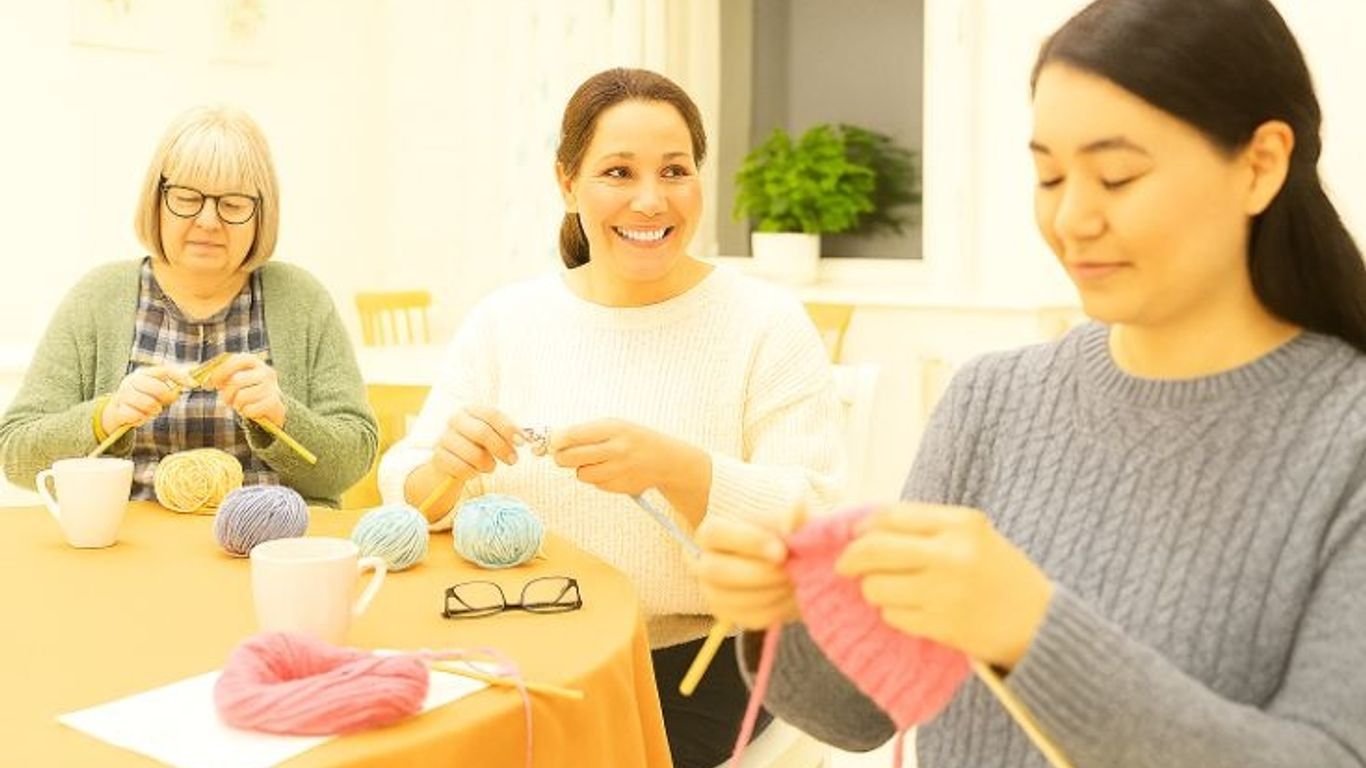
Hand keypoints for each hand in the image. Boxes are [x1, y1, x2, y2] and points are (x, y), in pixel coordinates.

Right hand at [102, 364, 197, 433]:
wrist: (117, 409)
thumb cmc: (143, 396)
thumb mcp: (158, 385)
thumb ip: (175, 378)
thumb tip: (196, 373)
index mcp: (144, 373)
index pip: (166, 370)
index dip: (182, 376)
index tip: (194, 384)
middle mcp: (132, 380)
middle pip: (159, 389)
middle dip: (166, 398)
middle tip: (162, 403)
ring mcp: (123, 394)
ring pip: (148, 404)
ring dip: (153, 410)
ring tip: (152, 410)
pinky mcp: (118, 409)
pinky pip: (135, 416)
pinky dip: (141, 419)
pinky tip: (140, 417)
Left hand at [203, 354, 286, 427]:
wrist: (271, 407)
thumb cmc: (247, 390)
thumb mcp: (234, 379)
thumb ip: (219, 375)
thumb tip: (197, 377)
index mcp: (254, 362)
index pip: (236, 360)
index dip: (221, 372)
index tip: (210, 384)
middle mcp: (266, 371)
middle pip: (236, 381)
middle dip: (226, 394)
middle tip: (226, 400)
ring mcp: (272, 387)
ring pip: (241, 397)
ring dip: (236, 404)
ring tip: (240, 405)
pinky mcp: (274, 402)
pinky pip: (250, 409)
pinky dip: (246, 413)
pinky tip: (250, 410)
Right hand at [429, 404, 522, 485]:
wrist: (450, 462)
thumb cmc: (477, 445)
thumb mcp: (492, 434)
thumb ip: (506, 433)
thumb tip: (523, 438)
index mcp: (471, 409)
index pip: (492, 414)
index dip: (508, 429)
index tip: (521, 442)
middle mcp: (456, 420)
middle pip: (482, 432)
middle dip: (501, 448)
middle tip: (513, 460)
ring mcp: (445, 438)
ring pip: (474, 454)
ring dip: (488, 465)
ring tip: (490, 466)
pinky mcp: (439, 457)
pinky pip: (462, 469)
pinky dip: (473, 473)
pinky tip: (474, 471)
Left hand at [549, 418, 699, 496]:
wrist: (664, 459)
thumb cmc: (632, 438)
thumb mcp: (615, 426)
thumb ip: (587, 432)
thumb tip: (555, 442)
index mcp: (614, 429)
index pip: (574, 435)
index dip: (558, 440)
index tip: (553, 442)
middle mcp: (617, 449)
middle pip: (572, 457)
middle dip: (561, 457)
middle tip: (561, 456)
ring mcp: (619, 470)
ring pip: (582, 474)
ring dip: (582, 469)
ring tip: (594, 461)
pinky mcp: (620, 486)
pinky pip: (596, 484)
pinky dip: (597, 478)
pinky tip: (610, 470)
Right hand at [693, 506, 804, 628]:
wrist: (790, 563)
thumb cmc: (783, 534)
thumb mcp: (788, 519)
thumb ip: (791, 515)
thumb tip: (794, 516)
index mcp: (711, 532)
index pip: (716, 533)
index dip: (749, 541)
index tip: (782, 550)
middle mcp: (703, 563)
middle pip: (718, 571)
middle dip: (760, 573)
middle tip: (791, 570)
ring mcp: (713, 593)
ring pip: (737, 598)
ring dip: (774, 591)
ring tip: (796, 579)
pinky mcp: (731, 616)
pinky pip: (753, 617)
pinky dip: (779, 607)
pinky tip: (793, 594)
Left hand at [835, 503, 1053, 669]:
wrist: (1042, 625)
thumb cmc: (1001, 575)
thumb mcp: (974, 536)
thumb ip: (926, 527)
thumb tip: (864, 526)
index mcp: (961, 523)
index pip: (889, 517)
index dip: (862, 527)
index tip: (853, 535)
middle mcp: (951, 554)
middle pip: (873, 550)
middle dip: (850, 559)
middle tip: (845, 567)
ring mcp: (944, 592)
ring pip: (876, 587)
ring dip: (874, 591)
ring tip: (893, 592)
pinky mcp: (941, 626)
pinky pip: (892, 617)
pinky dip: (894, 615)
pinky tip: (914, 612)